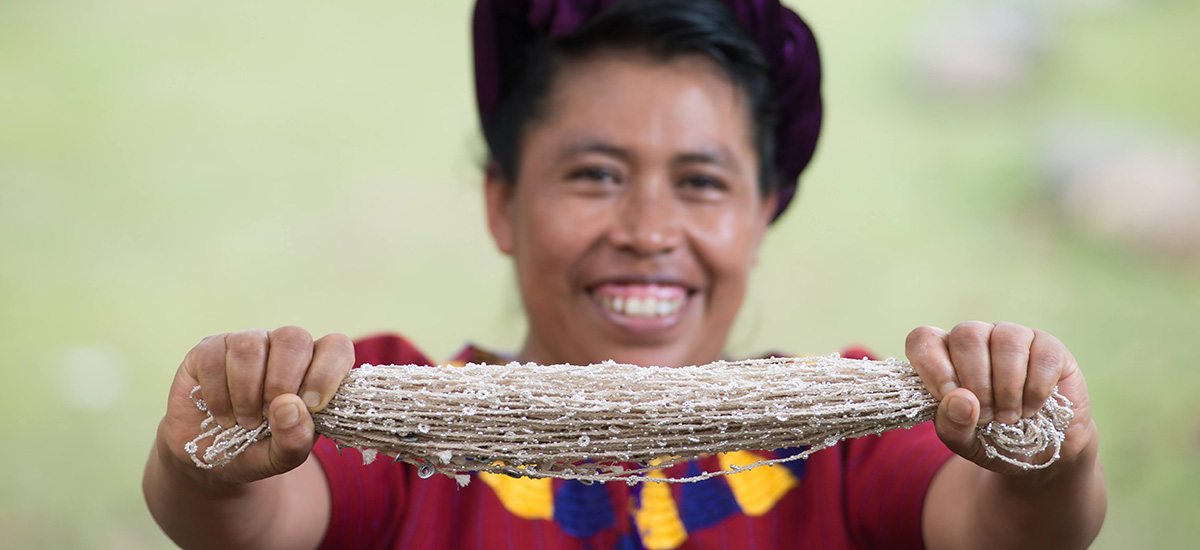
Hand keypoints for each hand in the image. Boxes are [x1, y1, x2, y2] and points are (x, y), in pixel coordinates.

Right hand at [155, 327, 353, 484]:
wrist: (209, 460)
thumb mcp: (282, 456)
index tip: (313, 405)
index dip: (327, 372)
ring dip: (247, 392)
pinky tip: (222, 415)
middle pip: (293, 338)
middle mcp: (281, 348)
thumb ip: (295, 438)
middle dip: (282, 382)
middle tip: (269, 417)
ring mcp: (244, 344)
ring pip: (251, 345)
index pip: (335, 346)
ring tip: (246, 421)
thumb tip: (289, 406)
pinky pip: (214, 358)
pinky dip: (218, 395)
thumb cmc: (257, 450)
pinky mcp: (208, 350)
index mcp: (313, 367)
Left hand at [906, 321, 1096, 475]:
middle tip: (985, 416)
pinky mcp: (1050, 348)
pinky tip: (1032, 408)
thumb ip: (952, 425)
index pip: (923, 339)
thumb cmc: (994, 441)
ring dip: (1006, 386)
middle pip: (966, 335)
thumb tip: (959, 400)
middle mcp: (978, 339)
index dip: (932, 366)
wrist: (1042, 455)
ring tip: (1009, 416)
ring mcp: (1014, 338)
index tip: (947, 396)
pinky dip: (1036, 389)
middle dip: (974, 381)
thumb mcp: (965, 443)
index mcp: (945, 355)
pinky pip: (1042, 355)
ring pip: (1005, 339)